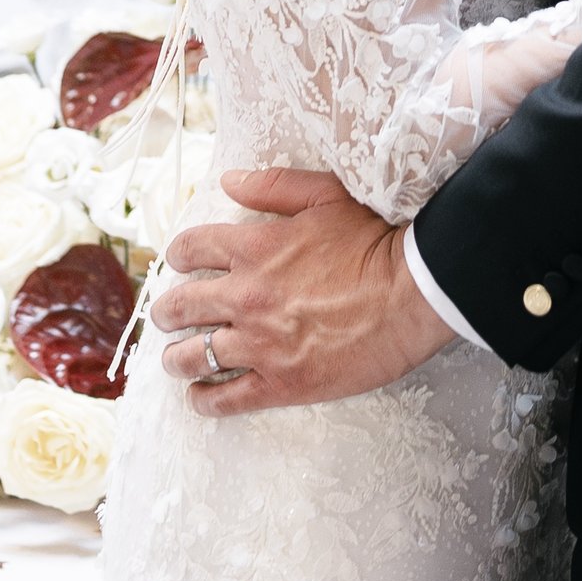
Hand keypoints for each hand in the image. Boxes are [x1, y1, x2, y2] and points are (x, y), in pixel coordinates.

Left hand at [151, 164, 452, 414]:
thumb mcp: (326, 195)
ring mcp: (260, 344)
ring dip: (176, 358)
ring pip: (192, 356)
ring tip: (175, 360)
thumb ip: (273, 187)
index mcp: (254, 248)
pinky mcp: (281, 382)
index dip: (180, 256)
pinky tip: (199, 396)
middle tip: (169, 316)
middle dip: (168, 311)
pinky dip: (205, 399)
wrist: (413, 294)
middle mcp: (246, 297)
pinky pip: (226, 398)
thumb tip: (230, 180)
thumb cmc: (375, 242)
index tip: (181, 263)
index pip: (191, 250)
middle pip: (181, 307)